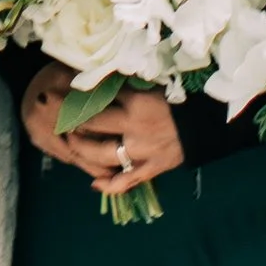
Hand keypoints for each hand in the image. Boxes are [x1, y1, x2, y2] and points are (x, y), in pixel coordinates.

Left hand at [20, 68, 184, 193]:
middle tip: (60, 119)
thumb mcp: (151, 86)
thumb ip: (124, 85)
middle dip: (73, 121)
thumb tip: (94, 79)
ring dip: (83, 150)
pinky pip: (127, 181)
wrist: (208, 122)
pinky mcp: (153, 168)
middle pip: (93, 124)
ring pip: (103, 155)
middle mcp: (135, 127)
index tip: (57, 95)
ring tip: (72, 144)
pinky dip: (110, 186)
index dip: (75, 95)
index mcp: (136, 101)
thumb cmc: (179, 99)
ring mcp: (143, 151)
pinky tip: (94, 184)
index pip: (98, 97)